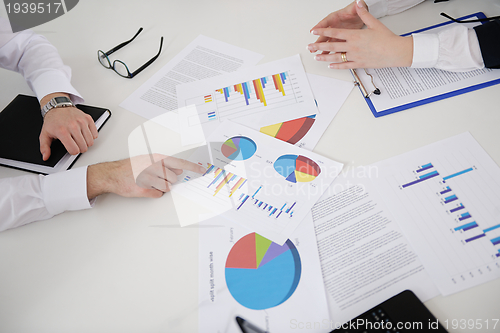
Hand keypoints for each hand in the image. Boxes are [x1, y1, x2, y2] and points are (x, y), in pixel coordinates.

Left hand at [39, 93, 97, 160]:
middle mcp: (73, 126)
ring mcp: (81, 122)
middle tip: (75, 144)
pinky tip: (84, 133)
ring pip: (90, 142)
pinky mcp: (88, 118)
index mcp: (62, 131)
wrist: (58, 107)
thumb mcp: (44, 134)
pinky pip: (95, 134)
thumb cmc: (52, 121)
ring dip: (86, 143)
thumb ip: (44, 147)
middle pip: (84, 147)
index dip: (73, 152)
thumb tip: (45, 157)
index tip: (71, 148)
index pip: (74, 150)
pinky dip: (91, 136)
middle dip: (80, 148)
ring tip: (80, 139)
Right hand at [86, 154, 205, 199]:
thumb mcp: (149, 160)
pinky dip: (153, 193)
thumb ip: (165, 164)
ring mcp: (149, 179)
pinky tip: (145, 188)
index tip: (202, 170)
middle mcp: (153, 167)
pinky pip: (157, 195)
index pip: (180, 163)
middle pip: (173, 179)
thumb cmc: (131, 167)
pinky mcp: (143, 190)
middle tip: (157, 179)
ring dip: (161, 188)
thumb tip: (180, 170)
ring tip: (149, 183)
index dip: (193, 167)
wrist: (113, 174)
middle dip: (168, 181)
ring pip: (167, 188)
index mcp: (156, 158)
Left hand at [308, 2, 412, 68]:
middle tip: (310, 47)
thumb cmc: (386, 39)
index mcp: (355, 36)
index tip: (314, 32)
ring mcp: (354, 57)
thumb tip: (359, 3)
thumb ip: (364, 14)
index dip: (323, 32)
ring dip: (324, 57)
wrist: (395, 52)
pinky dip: (336, 66)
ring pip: (336, 57)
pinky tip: (330, 65)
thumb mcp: (374, 23)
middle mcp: (352, 47)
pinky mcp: (358, 64)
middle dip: (319, 46)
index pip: (335, 33)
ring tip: (316, 57)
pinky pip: (345, 66)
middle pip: (332, 46)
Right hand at [309, 0, 365, 47]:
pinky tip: (328, 55)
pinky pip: (335, 46)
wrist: (360, 18)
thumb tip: (358, 3)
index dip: (320, 26)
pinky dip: (331, 51)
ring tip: (316, 52)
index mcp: (335, 18)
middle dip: (318, 40)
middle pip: (324, 34)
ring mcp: (336, 34)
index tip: (313, 30)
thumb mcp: (355, 8)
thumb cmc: (355, 12)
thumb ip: (356, 6)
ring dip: (322, 47)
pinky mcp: (341, 39)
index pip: (326, 22)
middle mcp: (334, 26)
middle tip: (312, 45)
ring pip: (328, 41)